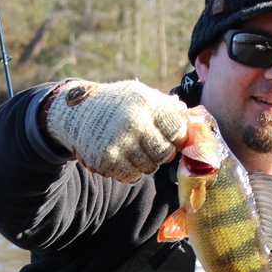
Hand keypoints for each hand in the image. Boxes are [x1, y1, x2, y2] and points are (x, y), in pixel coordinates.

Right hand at [44, 80, 186, 182]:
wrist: (77, 111)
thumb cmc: (116, 103)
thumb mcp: (141, 94)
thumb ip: (167, 108)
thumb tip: (194, 123)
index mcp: (147, 103)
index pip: (178, 130)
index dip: (178, 138)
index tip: (173, 139)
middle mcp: (134, 122)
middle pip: (165, 153)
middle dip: (160, 153)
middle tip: (149, 147)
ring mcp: (119, 142)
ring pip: (148, 168)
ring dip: (144, 164)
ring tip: (133, 151)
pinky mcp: (106, 159)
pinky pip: (129, 177)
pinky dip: (129, 173)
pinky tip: (122, 159)